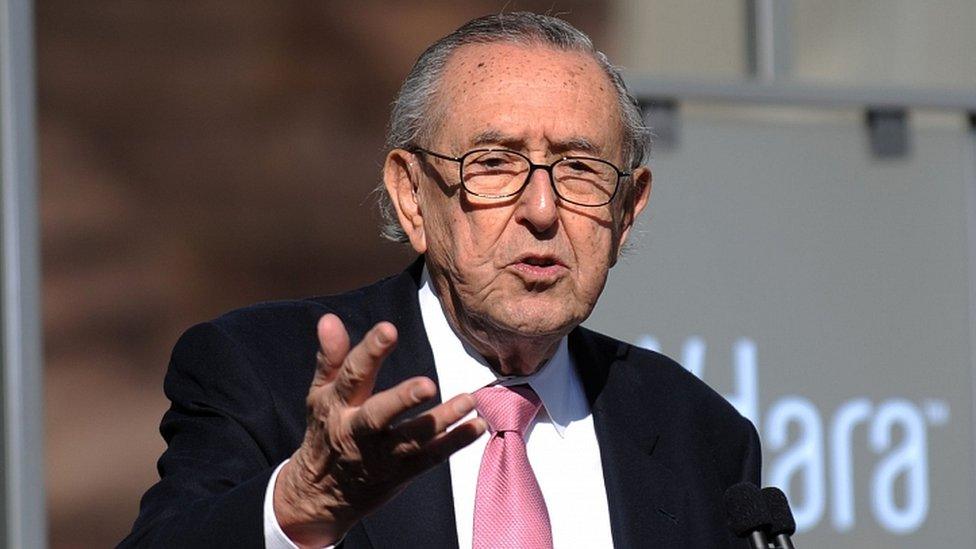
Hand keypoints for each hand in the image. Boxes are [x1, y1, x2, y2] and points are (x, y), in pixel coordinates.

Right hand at [273, 313, 485, 546]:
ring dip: (441, 420)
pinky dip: (455, 443)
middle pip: (379, 415)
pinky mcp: (401, 473)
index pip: (353, 375)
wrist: (321, 493)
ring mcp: (381, 456)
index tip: (389, 329)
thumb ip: (331, 356)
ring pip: (412, 439)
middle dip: (402, 400)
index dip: (370, 352)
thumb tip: (329, 318)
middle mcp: (357, 431)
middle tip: (428, 384)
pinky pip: (430, 458)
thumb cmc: (327, 429)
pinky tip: (477, 426)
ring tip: (468, 400)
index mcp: (337, 405)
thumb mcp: (321, 393)